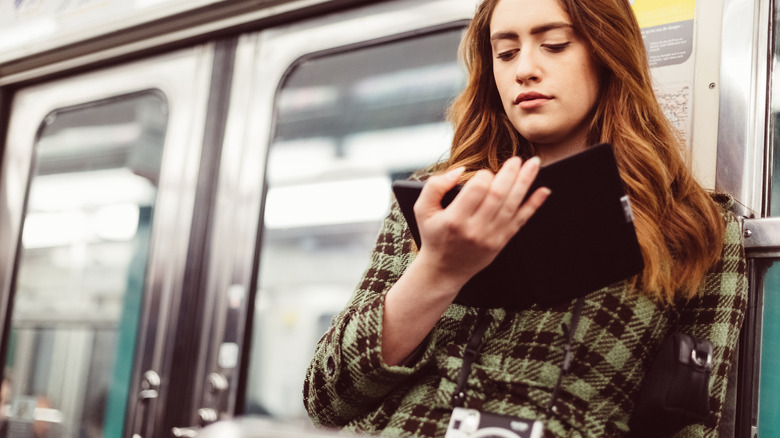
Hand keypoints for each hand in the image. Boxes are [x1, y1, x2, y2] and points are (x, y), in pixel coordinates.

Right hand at [413, 156, 549, 290]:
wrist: (444, 270)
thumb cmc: (433, 235)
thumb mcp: (422, 210)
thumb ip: (435, 186)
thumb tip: (460, 170)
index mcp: (455, 219)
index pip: (476, 190)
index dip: (484, 176)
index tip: (484, 172)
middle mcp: (475, 229)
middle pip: (498, 195)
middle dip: (510, 173)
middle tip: (517, 159)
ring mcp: (491, 237)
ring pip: (512, 205)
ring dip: (525, 182)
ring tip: (533, 164)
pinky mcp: (501, 242)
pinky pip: (521, 221)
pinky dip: (534, 204)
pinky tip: (544, 190)